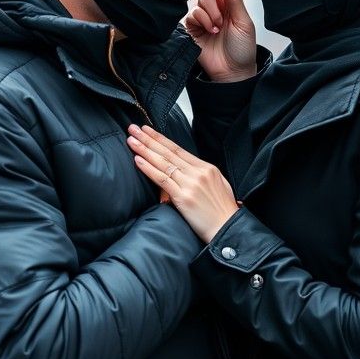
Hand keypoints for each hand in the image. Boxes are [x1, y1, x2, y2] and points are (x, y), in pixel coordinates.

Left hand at [127, 124, 239, 242]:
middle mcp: (198, 173)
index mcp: (207, 168)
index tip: (148, 130)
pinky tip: (138, 160)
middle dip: (149, 139)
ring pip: (164, 163)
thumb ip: (199, 177)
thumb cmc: (222, 212)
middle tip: (134, 129)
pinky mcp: (184, 197)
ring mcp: (191, 184)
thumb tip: (182, 172)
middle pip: (169, 152)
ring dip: (145, 150)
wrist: (228, 229)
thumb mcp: (217, 186)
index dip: (161, 139)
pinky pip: (163, 179)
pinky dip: (149, 169)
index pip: (179, 149)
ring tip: (132, 140)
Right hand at [186, 0, 256, 81]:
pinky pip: (191, 15)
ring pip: (199, 3)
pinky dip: (201, 21)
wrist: (233, 72)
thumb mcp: (245, 22)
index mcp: (228, 3)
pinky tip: (209, 32)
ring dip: (210, 15)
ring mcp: (202, 18)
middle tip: (221, 21)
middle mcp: (214, 8)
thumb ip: (234, 0)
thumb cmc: (243, 48)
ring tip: (217, 30)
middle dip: (214, 5)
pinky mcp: (192, 29)